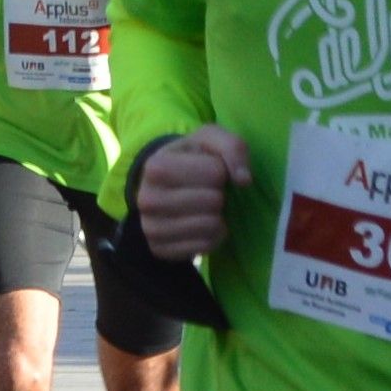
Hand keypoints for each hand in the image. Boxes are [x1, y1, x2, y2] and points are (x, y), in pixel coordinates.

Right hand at [132, 125, 254, 259]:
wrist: (163, 187)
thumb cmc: (191, 160)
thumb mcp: (209, 140)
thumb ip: (232, 147)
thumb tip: (243, 180)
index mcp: (156, 166)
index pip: (215, 173)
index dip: (220, 171)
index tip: (207, 170)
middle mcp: (147, 199)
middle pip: (214, 201)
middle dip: (219, 195)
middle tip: (207, 192)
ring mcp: (151, 229)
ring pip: (211, 225)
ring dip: (218, 216)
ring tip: (205, 208)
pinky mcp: (160, 251)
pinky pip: (207, 246)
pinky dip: (213, 236)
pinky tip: (202, 226)